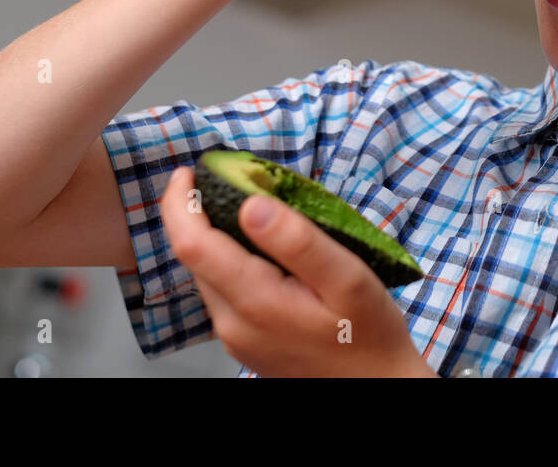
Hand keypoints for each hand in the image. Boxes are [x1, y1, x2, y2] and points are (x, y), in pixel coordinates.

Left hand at [159, 166, 436, 376]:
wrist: (376, 386)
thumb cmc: (369, 334)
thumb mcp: (348, 278)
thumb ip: (298, 241)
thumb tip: (252, 204)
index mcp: (254, 301)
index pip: (191, 243)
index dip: (181, 202)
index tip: (189, 171)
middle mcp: (233, 322)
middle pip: (194, 256)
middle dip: (198, 213)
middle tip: (229, 179)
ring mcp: (235, 336)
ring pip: (208, 273)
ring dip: (217, 235)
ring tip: (253, 208)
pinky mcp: (245, 340)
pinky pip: (225, 290)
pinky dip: (233, 260)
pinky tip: (266, 250)